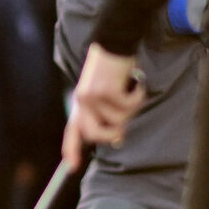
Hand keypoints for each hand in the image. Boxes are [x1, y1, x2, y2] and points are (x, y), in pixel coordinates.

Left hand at [63, 45, 144, 170]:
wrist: (115, 42)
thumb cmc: (113, 69)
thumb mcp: (104, 91)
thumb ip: (106, 113)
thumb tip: (117, 137)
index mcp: (80, 103)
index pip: (73, 130)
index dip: (71, 149)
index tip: (72, 167)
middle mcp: (82, 101)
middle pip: (95, 134)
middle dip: (113, 135)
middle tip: (123, 129)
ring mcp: (92, 96)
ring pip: (117, 120)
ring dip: (131, 109)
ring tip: (132, 91)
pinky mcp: (105, 90)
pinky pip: (128, 106)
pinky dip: (137, 96)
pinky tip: (136, 83)